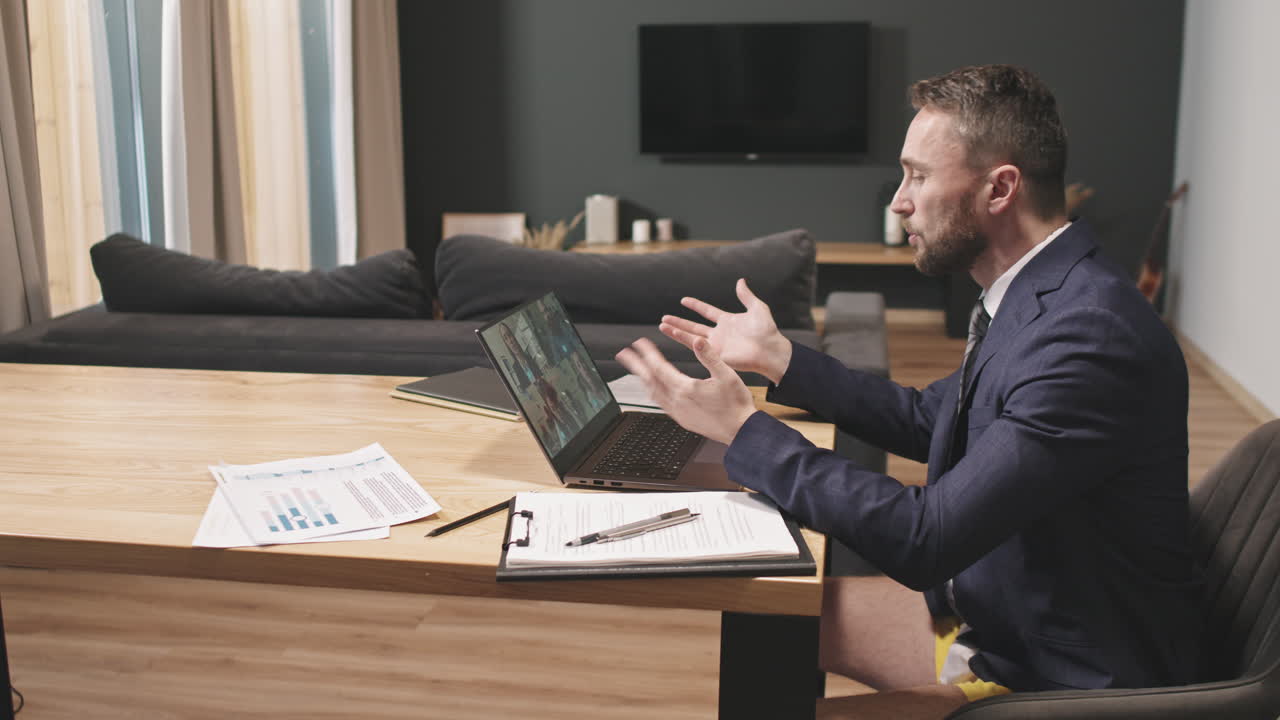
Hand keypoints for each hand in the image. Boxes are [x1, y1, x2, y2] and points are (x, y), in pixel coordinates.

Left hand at [615, 338, 756, 445]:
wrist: (741, 431)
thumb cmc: (736, 405)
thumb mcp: (726, 375)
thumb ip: (709, 356)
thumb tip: (697, 340)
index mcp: (685, 389)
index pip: (659, 367)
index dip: (647, 353)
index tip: (639, 343)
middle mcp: (677, 402)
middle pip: (649, 380)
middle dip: (635, 365)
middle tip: (624, 354)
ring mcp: (678, 412)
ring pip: (652, 393)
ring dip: (642, 379)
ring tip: (636, 369)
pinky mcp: (682, 420)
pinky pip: (660, 404)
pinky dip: (652, 392)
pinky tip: (654, 390)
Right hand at [659, 278, 791, 384]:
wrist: (770, 350)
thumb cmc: (767, 332)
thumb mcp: (757, 308)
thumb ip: (746, 296)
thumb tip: (741, 281)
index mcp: (727, 321)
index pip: (707, 312)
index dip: (696, 306)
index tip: (683, 300)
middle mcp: (719, 333)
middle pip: (694, 326)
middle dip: (679, 323)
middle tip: (664, 318)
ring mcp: (716, 345)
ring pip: (691, 336)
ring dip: (676, 331)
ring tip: (662, 326)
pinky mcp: (715, 355)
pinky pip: (697, 346)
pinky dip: (684, 340)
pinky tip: (673, 333)